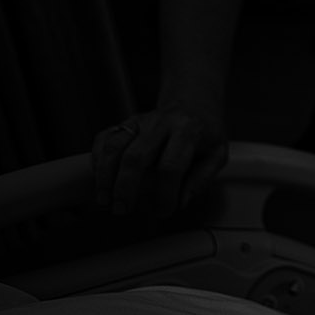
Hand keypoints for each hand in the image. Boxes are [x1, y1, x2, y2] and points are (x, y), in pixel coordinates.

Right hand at [91, 104, 228, 216]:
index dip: (165, 193)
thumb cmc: (206, 134)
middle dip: (125, 188)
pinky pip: (104, 138)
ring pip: (114, 147)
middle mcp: (162, 122)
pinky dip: (97, 160)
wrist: (195, 104)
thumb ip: (201, 179)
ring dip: (105, 177)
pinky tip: (99, 179)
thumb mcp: (217, 154)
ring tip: (105, 200)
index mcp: (189, 131)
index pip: (171, 167)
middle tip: (122, 209)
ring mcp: (141, 120)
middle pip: (136, 157)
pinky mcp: (126, 122)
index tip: (163, 210)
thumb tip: (180, 202)